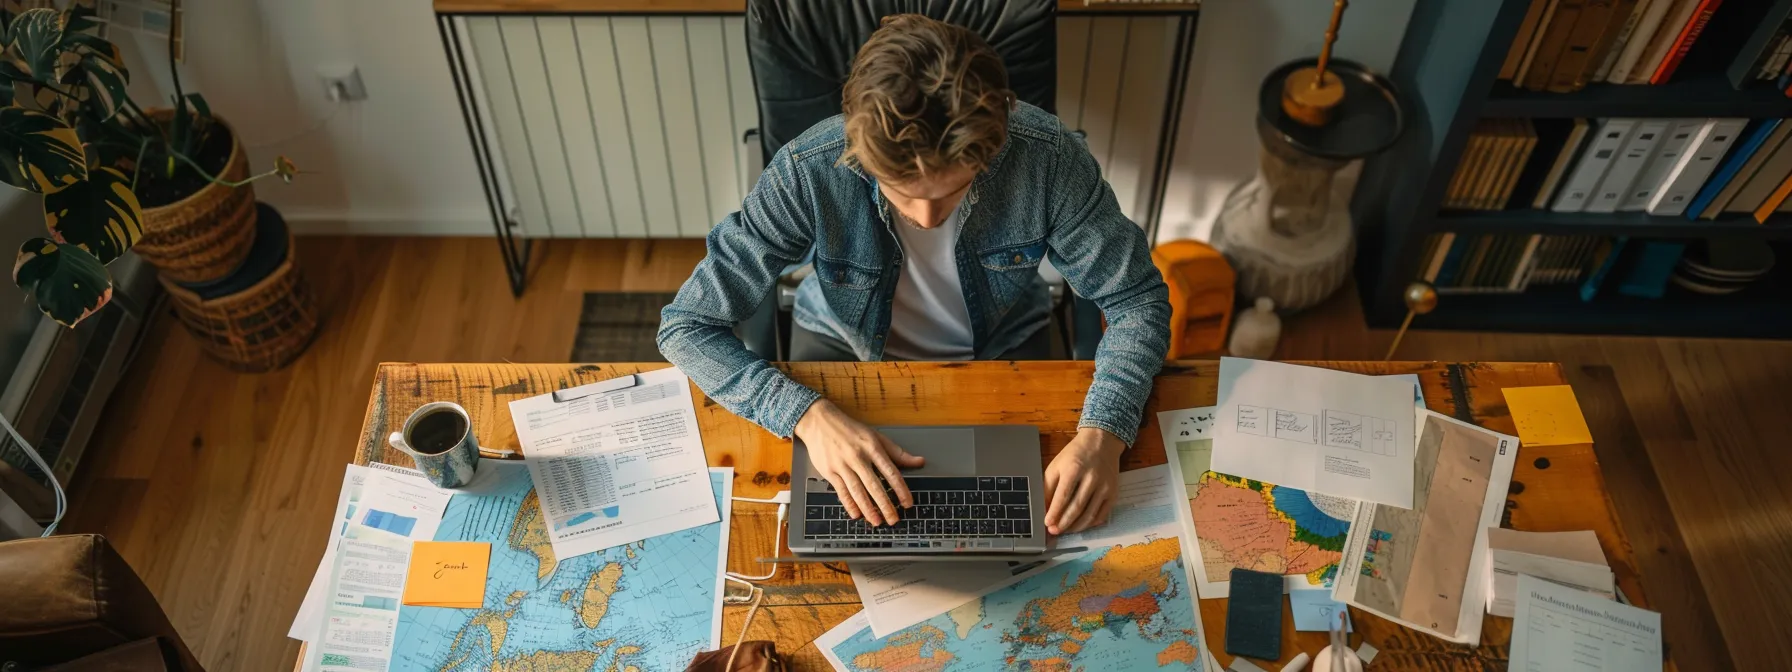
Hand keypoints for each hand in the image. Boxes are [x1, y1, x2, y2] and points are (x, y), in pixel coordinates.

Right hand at [794, 400, 923, 525]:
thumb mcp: (876, 436)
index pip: (891, 472)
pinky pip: (841, 491)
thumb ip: (897, 452)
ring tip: (877, 521)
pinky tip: (856, 514)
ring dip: (868, 508)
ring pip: (858, 491)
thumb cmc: (850, 429)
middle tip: (894, 519)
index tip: (907, 503)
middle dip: (885, 504)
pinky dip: (849, 504)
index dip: (901, 489)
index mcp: (872, 448)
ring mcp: (843, 465)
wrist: (819, 421)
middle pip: (875, 485)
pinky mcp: (829, 471)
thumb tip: (919, 461)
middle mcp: (858, 457)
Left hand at [1044, 427, 1124, 534]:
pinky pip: (1102, 514)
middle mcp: (1092, 477)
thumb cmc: (1076, 454)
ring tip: (1066, 530)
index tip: (1047, 523)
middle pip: (1077, 507)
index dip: (1054, 512)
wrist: (1101, 441)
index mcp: (1074, 468)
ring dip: (1076, 526)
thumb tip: (1044, 508)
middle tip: (1054, 531)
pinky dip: (1090, 523)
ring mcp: (1105, 486)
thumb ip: (1049, 486)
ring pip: (1090, 514)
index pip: (1063, 496)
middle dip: (1064, 523)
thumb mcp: (1057, 465)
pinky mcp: (1113, 492)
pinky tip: (1081, 525)